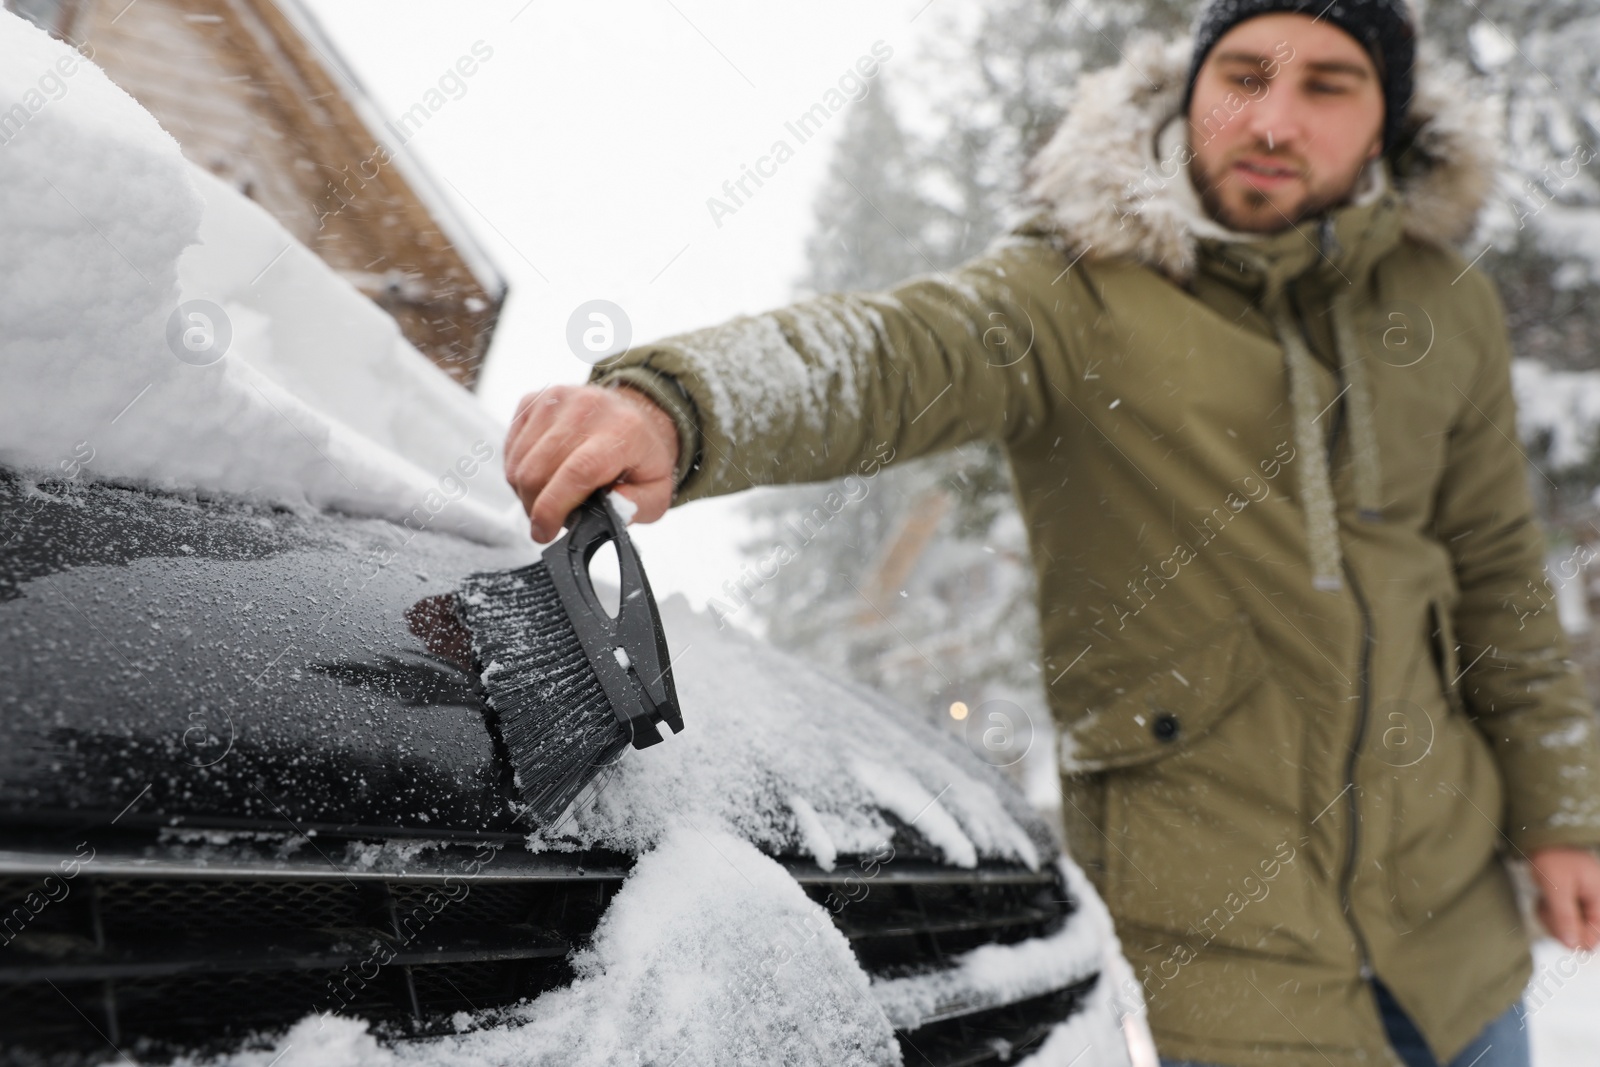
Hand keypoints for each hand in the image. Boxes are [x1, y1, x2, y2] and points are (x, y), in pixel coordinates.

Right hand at [504, 384, 679, 541]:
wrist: (635, 414)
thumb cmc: (642, 457)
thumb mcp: (657, 491)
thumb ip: (635, 506)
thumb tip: (607, 508)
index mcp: (623, 431)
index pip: (577, 472)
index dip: (553, 508)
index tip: (545, 533)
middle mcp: (587, 408)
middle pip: (539, 470)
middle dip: (536, 508)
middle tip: (550, 521)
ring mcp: (557, 400)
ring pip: (520, 462)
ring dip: (526, 491)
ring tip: (550, 497)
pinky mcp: (535, 399)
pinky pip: (511, 448)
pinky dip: (519, 471)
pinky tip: (542, 475)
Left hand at [1528, 846, 1599, 950]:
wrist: (1542, 837)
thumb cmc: (1553, 857)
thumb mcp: (1557, 888)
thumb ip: (1565, 917)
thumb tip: (1572, 944)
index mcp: (1599, 897)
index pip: (1596, 932)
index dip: (1577, 938)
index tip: (1559, 933)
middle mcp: (1595, 899)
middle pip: (1583, 930)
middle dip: (1562, 925)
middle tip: (1547, 911)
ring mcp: (1583, 899)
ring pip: (1571, 924)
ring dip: (1554, 919)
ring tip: (1544, 904)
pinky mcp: (1571, 898)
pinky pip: (1563, 915)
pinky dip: (1551, 912)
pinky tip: (1543, 902)